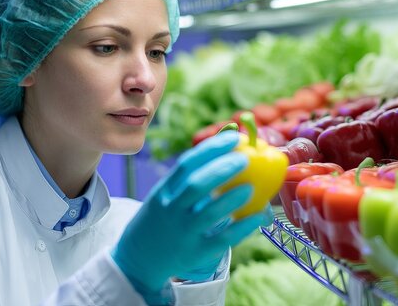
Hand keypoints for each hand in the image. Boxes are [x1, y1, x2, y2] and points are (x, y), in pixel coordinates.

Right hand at [111, 131, 264, 303]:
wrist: (139, 259)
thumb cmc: (162, 218)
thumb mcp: (167, 194)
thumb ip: (192, 174)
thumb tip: (229, 141)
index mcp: (164, 191)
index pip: (186, 164)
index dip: (211, 149)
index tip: (234, 137)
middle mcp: (171, 210)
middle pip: (196, 186)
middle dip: (222, 170)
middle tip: (245, 159)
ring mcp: (182, 234)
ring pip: (208, 214)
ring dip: (232, 199)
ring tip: (251, 188)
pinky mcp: (195, 254)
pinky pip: (222, 240)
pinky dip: (242, 227)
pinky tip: (258, 217)